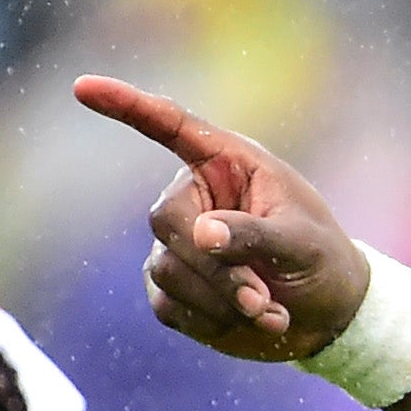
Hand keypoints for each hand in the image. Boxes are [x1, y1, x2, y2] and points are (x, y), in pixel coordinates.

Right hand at [72, 76, 371, 364]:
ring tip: (270, 314)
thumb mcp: (301, 242)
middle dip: (215, 267)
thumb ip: (254, 233)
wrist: (328, 316)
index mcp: (226, 163)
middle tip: (260, 300)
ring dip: (220, 300)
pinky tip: (250, 323)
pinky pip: (170, 305)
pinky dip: (211, 320)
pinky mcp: (173, 290)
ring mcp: (176, 245)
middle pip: (167, 221)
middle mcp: (194, 198)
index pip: (169, 126)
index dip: (126, 106)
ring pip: (168, 270)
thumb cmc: (321, 260)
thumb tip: (200, 233)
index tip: (83, 87)